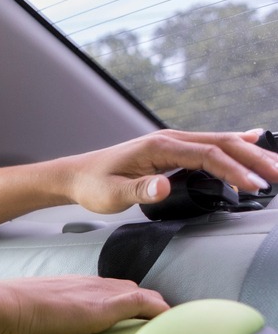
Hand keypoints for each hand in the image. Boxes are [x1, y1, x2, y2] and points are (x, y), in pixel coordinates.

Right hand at [0, 275, 169, 333]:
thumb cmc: (0, 314)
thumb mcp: (21, 316)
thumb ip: (30, 321)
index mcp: (68, 286)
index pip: (105, 289)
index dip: (122, 300)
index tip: (132, 316)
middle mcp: (86, 284)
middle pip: (128, 288)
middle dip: (146, 303)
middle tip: (159, 324)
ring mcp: (97, 293)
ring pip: (141, 294)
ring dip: (156, 309)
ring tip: (171, 327)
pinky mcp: (104, 307)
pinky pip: (145, 304)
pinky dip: (161, 312)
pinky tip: (175, 324)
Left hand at [62, 129, 277, 213]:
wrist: (75, 175)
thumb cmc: (92, 185)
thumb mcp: (111, 194)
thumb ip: (139, 191)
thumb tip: (164, 186)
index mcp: (158, 146)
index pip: (208, 155)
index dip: (234, 170)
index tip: (254, 187)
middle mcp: (169, 139)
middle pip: (222, 143)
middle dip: (254, 158)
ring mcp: (172, 142)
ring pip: (220, 142)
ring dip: (249, 154)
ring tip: (276, 167)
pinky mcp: (172, 150)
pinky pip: (210, 146)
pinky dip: (234, 148)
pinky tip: (253, 144)